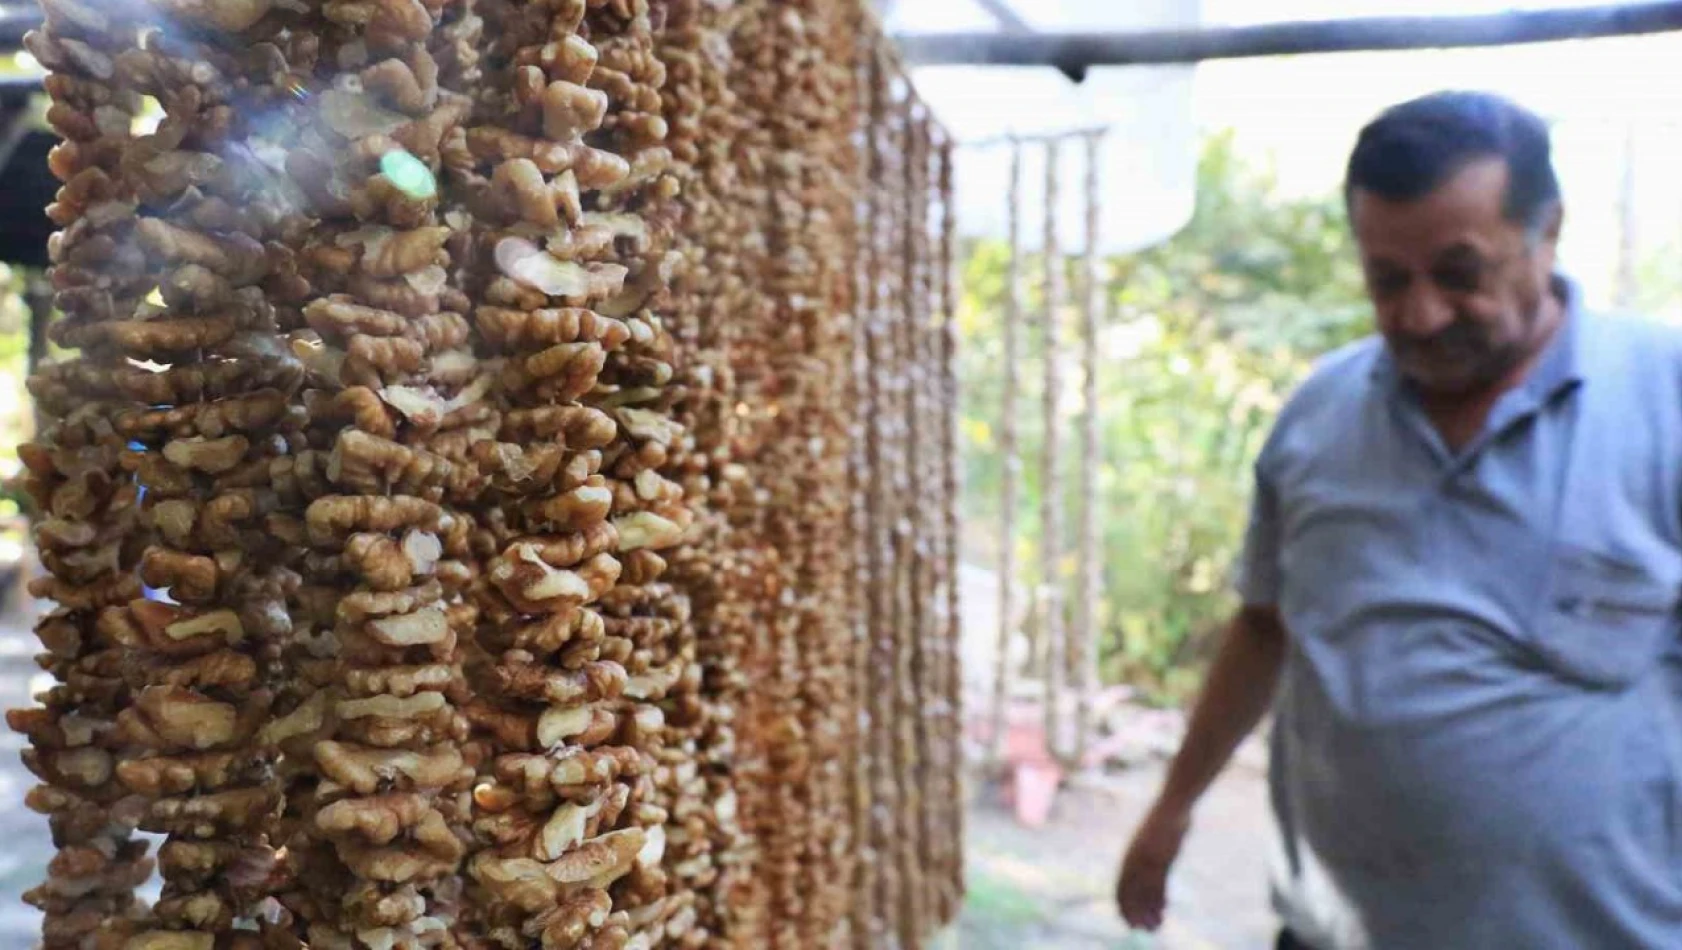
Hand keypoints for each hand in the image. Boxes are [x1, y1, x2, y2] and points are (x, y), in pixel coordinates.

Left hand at [1116, 801, 1190, 930]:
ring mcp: (1150, 856)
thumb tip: (1150, 873)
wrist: (1172, 805)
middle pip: (1131, 891)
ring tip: (1153, 928)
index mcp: (1130, 855)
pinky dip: (1160, 898)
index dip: (1123, 904)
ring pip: (1146, 890)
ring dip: (1149, 911)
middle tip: (1139, 929)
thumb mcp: (1150, 842)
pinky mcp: (1164, 855)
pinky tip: (1164, 910)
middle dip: (1134, 912)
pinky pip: (1160, 882)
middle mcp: (1136, 858)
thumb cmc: (1162, 822)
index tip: (1127, 920)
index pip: (1121, 885)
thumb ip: (1147, 858)